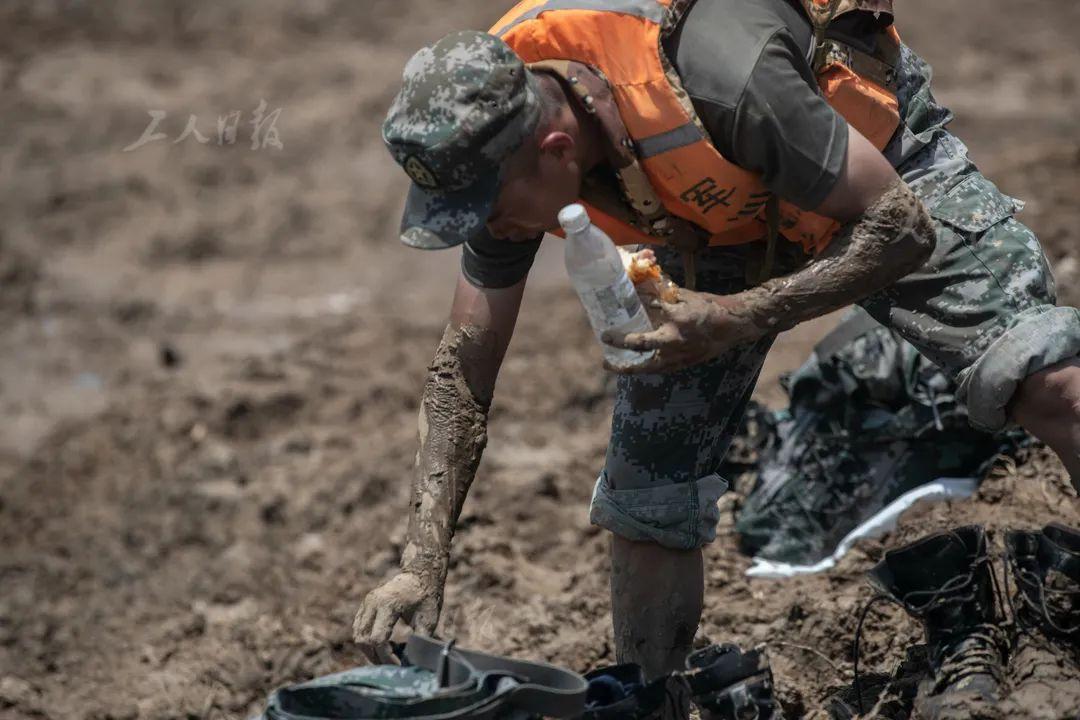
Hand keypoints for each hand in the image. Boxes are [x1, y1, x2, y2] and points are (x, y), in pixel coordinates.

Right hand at [353, 571, 441, 663]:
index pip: (378, 639)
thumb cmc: (426, 596)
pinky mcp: (365, 605)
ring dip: (368, 650)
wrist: (420, 574)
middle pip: (363, 639)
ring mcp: (367, 602)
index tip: (398, 665)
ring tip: (385, 658)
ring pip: (358, 635)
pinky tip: (380, 647)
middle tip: (390, 665)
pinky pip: (358, 628)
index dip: (386, 657)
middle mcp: (373, 602)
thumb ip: (419, 639)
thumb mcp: (428, 618)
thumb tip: (412, 661)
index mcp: (388, 604)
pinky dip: (366, 640)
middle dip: (375, 657)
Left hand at [602, 288, 764, 373]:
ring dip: (628, 366)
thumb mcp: (687, 297)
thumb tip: (644, 292)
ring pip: (648, 365)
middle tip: (604, 337)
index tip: (622, 301)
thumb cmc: (710, 307)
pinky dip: (645, 367)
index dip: (632, 305)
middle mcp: (676, 338)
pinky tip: (634, 367)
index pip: (647, 311)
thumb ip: (665, 298)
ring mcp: (680, 354)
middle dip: (620, 342)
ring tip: (610, 365)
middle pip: (641, 344)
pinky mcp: (684, 363)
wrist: (734, 326)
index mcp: (677, 317)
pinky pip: (659, 369)